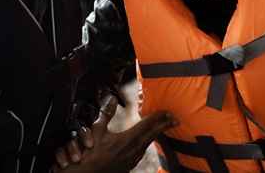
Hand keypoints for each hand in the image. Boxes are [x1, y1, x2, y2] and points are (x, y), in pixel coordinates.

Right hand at [53, 97, 177, 172]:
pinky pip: (143, 151)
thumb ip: (106, 114)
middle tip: (174, 118)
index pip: (149, 125)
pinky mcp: (130, 165)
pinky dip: (148, 142)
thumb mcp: (97, 131)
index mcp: (129, 139)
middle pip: (153, 134)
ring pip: (149, 143)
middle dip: (164, 125)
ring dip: (156, 133)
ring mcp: (133, 159)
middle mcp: (134, 150)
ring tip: (163, 127)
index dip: (160, 117)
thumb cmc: (90, 155)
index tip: (169, 112)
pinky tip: (147, 140)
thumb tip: (111, 98)